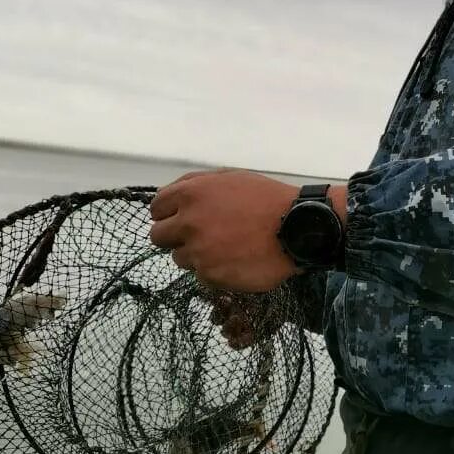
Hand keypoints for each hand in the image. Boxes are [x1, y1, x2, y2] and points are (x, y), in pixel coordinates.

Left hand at [148, 169, 300, 292]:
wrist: (297, 229)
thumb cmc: (266, 199)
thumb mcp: (230, 178)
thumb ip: (195, 184)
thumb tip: (168, 196)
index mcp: (191, 194)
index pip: (156, 209)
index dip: (169, 214)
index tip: (182, 218)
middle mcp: (188, 222)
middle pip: (158, 237)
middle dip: (175, 237)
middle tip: (199, 236)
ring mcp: (198, 251)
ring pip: (179, 258)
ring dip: (196, 255)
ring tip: (225, 248)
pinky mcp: (210, 275)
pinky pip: (200, 275)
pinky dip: (214, 270)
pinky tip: (235, 260)